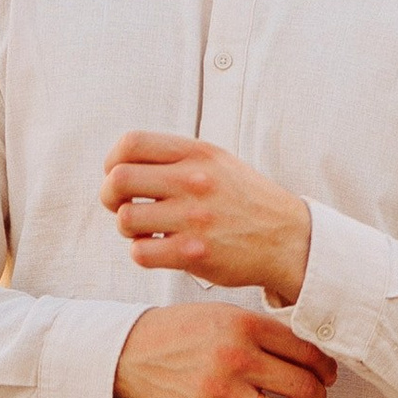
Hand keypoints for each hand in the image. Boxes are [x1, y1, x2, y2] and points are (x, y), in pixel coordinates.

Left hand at [101, 132, 312, 303]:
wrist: (288, 239)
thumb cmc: (244, 201)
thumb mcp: (217, 162)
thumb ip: (174, 157)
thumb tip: (120, 162)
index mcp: (197, 154)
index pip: (131, 143)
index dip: (113, 161)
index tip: (118, 176)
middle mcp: (195, 181)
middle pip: (119, 180)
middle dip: (109, 196)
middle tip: (121, 206)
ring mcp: (194, 218)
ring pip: (126, 219)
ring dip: (128, 228)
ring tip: (147, 231)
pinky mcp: (194, 254)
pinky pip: (140, 253)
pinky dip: (142, 253)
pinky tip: (158, 250)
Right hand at [113, 304, 337, 397]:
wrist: (132, 352)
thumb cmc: (181, 332)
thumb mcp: (222, 314)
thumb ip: (262, 329)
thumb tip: (309, 351)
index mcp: (243, 325)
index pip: (305, 351)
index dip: (325, 367)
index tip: (327, 375)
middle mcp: (235, 357)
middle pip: (302, 385)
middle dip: (317, 396)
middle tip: (314, 397)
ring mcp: (220, 391)